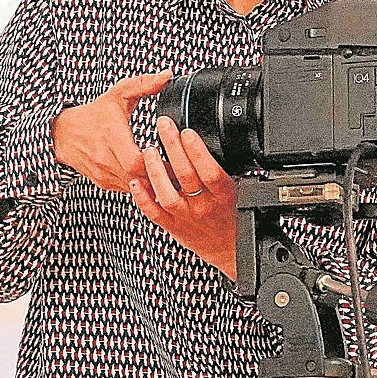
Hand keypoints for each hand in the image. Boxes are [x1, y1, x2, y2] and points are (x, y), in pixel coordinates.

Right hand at [52, 70, 171, 193]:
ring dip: (154, 183)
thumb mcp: (118, 95)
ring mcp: (104, 174)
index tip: (172, 155)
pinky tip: (154, 178)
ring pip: (135, 188)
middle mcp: (105, 159)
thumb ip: (143, 84)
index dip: (156, 162)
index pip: (136, 160)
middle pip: (139, 178)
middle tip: (182, 169)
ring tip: (173, 176)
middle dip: (161, 176)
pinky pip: (128, 190)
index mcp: (110, 136)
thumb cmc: (92, 115)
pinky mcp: (104, 183)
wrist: (62, 134)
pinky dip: (142, 186)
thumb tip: (167, 75)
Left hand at [129, 115, 238, 278]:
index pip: (210, 171)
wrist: (231, 252)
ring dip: (155, 170)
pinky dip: (142, 197)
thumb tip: (208, 142)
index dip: (197, 151)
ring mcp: (186, 217)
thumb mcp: (241, 192)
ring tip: (148, 150)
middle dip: (172, 147)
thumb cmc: (234, 217)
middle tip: (163, 125)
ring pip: (167, 194)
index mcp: (225, 196)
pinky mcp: (172, 227)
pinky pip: (153, 212)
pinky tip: (135, 181)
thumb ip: (223, 171)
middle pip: (185, 175)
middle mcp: (204, 207)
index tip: (186, 132)